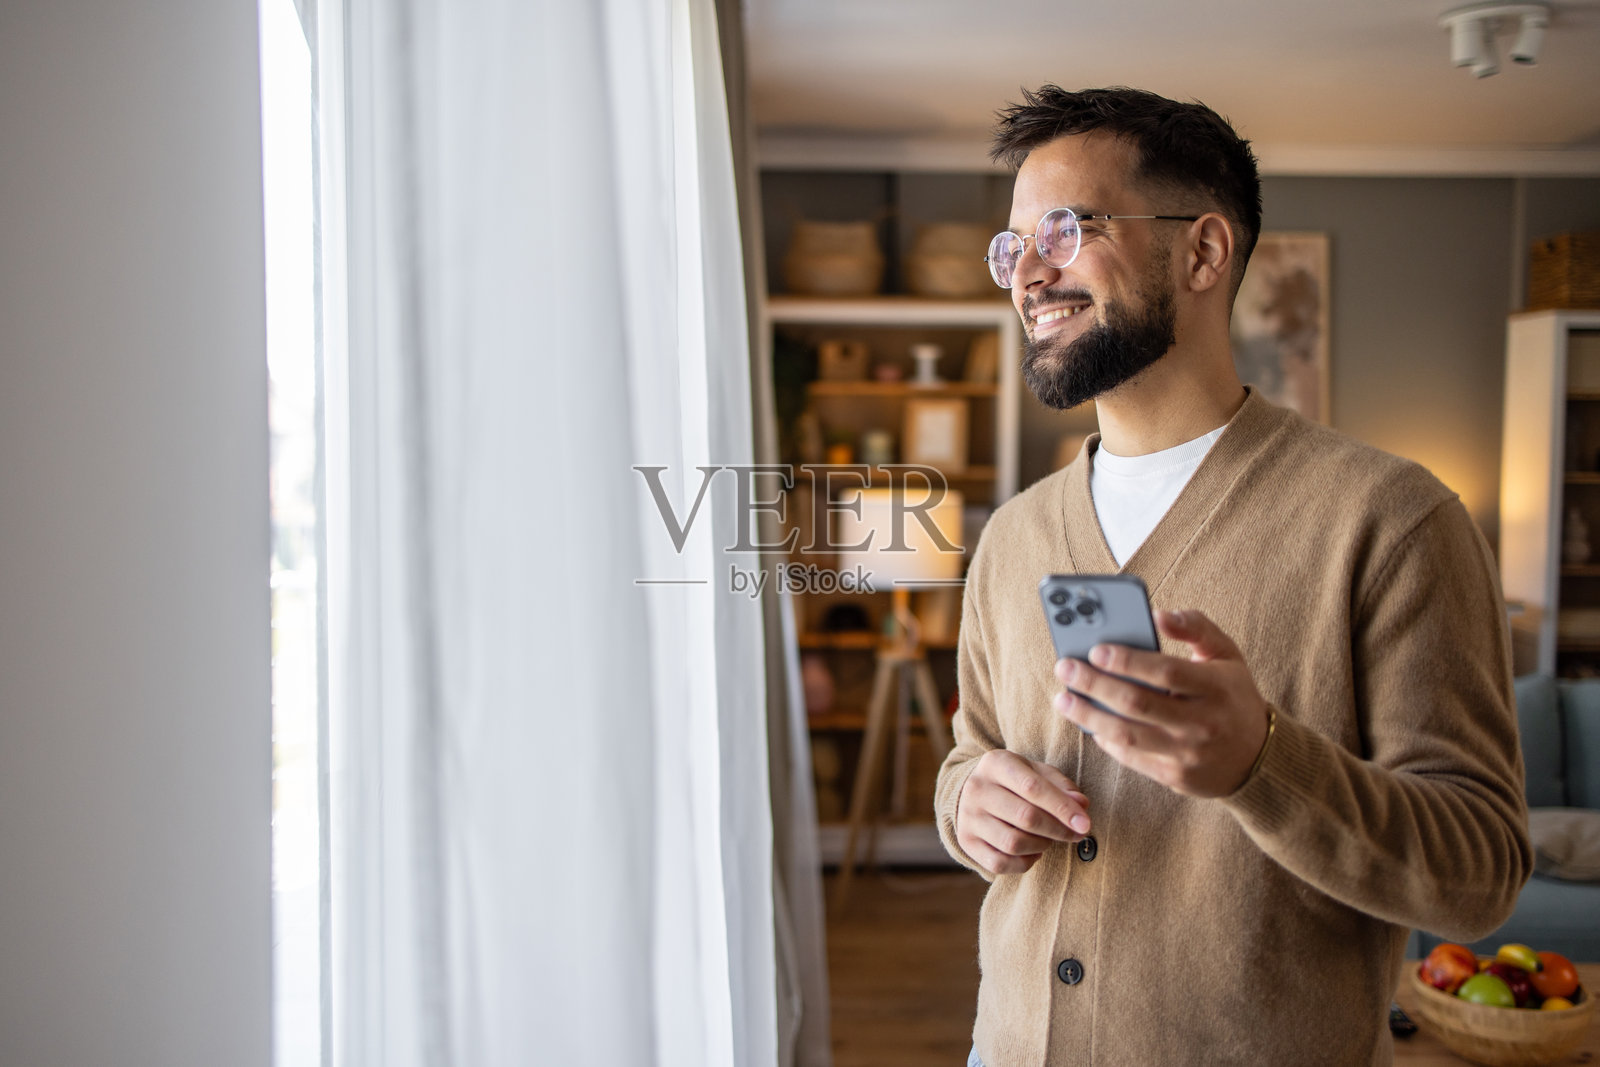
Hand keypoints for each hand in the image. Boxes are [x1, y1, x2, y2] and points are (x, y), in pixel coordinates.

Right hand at [954, 748, 1091, 874]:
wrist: (974, 792)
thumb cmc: (1016, 781)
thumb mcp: (1037, 773)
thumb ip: (1062, 787)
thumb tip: (1082, 806)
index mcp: (996, 763)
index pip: (1033, 787)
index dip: (1062, 808)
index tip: (1085, 824)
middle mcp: (976, 788)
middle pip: (1025, 817)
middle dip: (1058, 829)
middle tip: (1076, 834)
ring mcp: (968, 817)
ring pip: (1013, 843)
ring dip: (1041, 845)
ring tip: (1050, 838)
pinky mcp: (966, 841)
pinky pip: (1000, 863)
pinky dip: (1024, 863)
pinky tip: (1033, 851)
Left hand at [1052, 608, 1270, 798]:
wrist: (1259, 758)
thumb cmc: (1232, 695)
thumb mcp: (1226, 654)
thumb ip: (1195, 627)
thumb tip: (1157, 614)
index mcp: (1216, 688)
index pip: (1165, 673)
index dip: (1127, 661)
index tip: (1095, 650)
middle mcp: (1202, 724)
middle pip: (1137, 704)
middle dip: (1094, 685)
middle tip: (1065, 669)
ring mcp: (1187, 754)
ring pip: (1127, 735)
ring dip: (1087, 716)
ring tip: (1063, 698)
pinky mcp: (1174, 777)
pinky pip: (1130, 758)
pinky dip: (1105, 739)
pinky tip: (1088, 722)